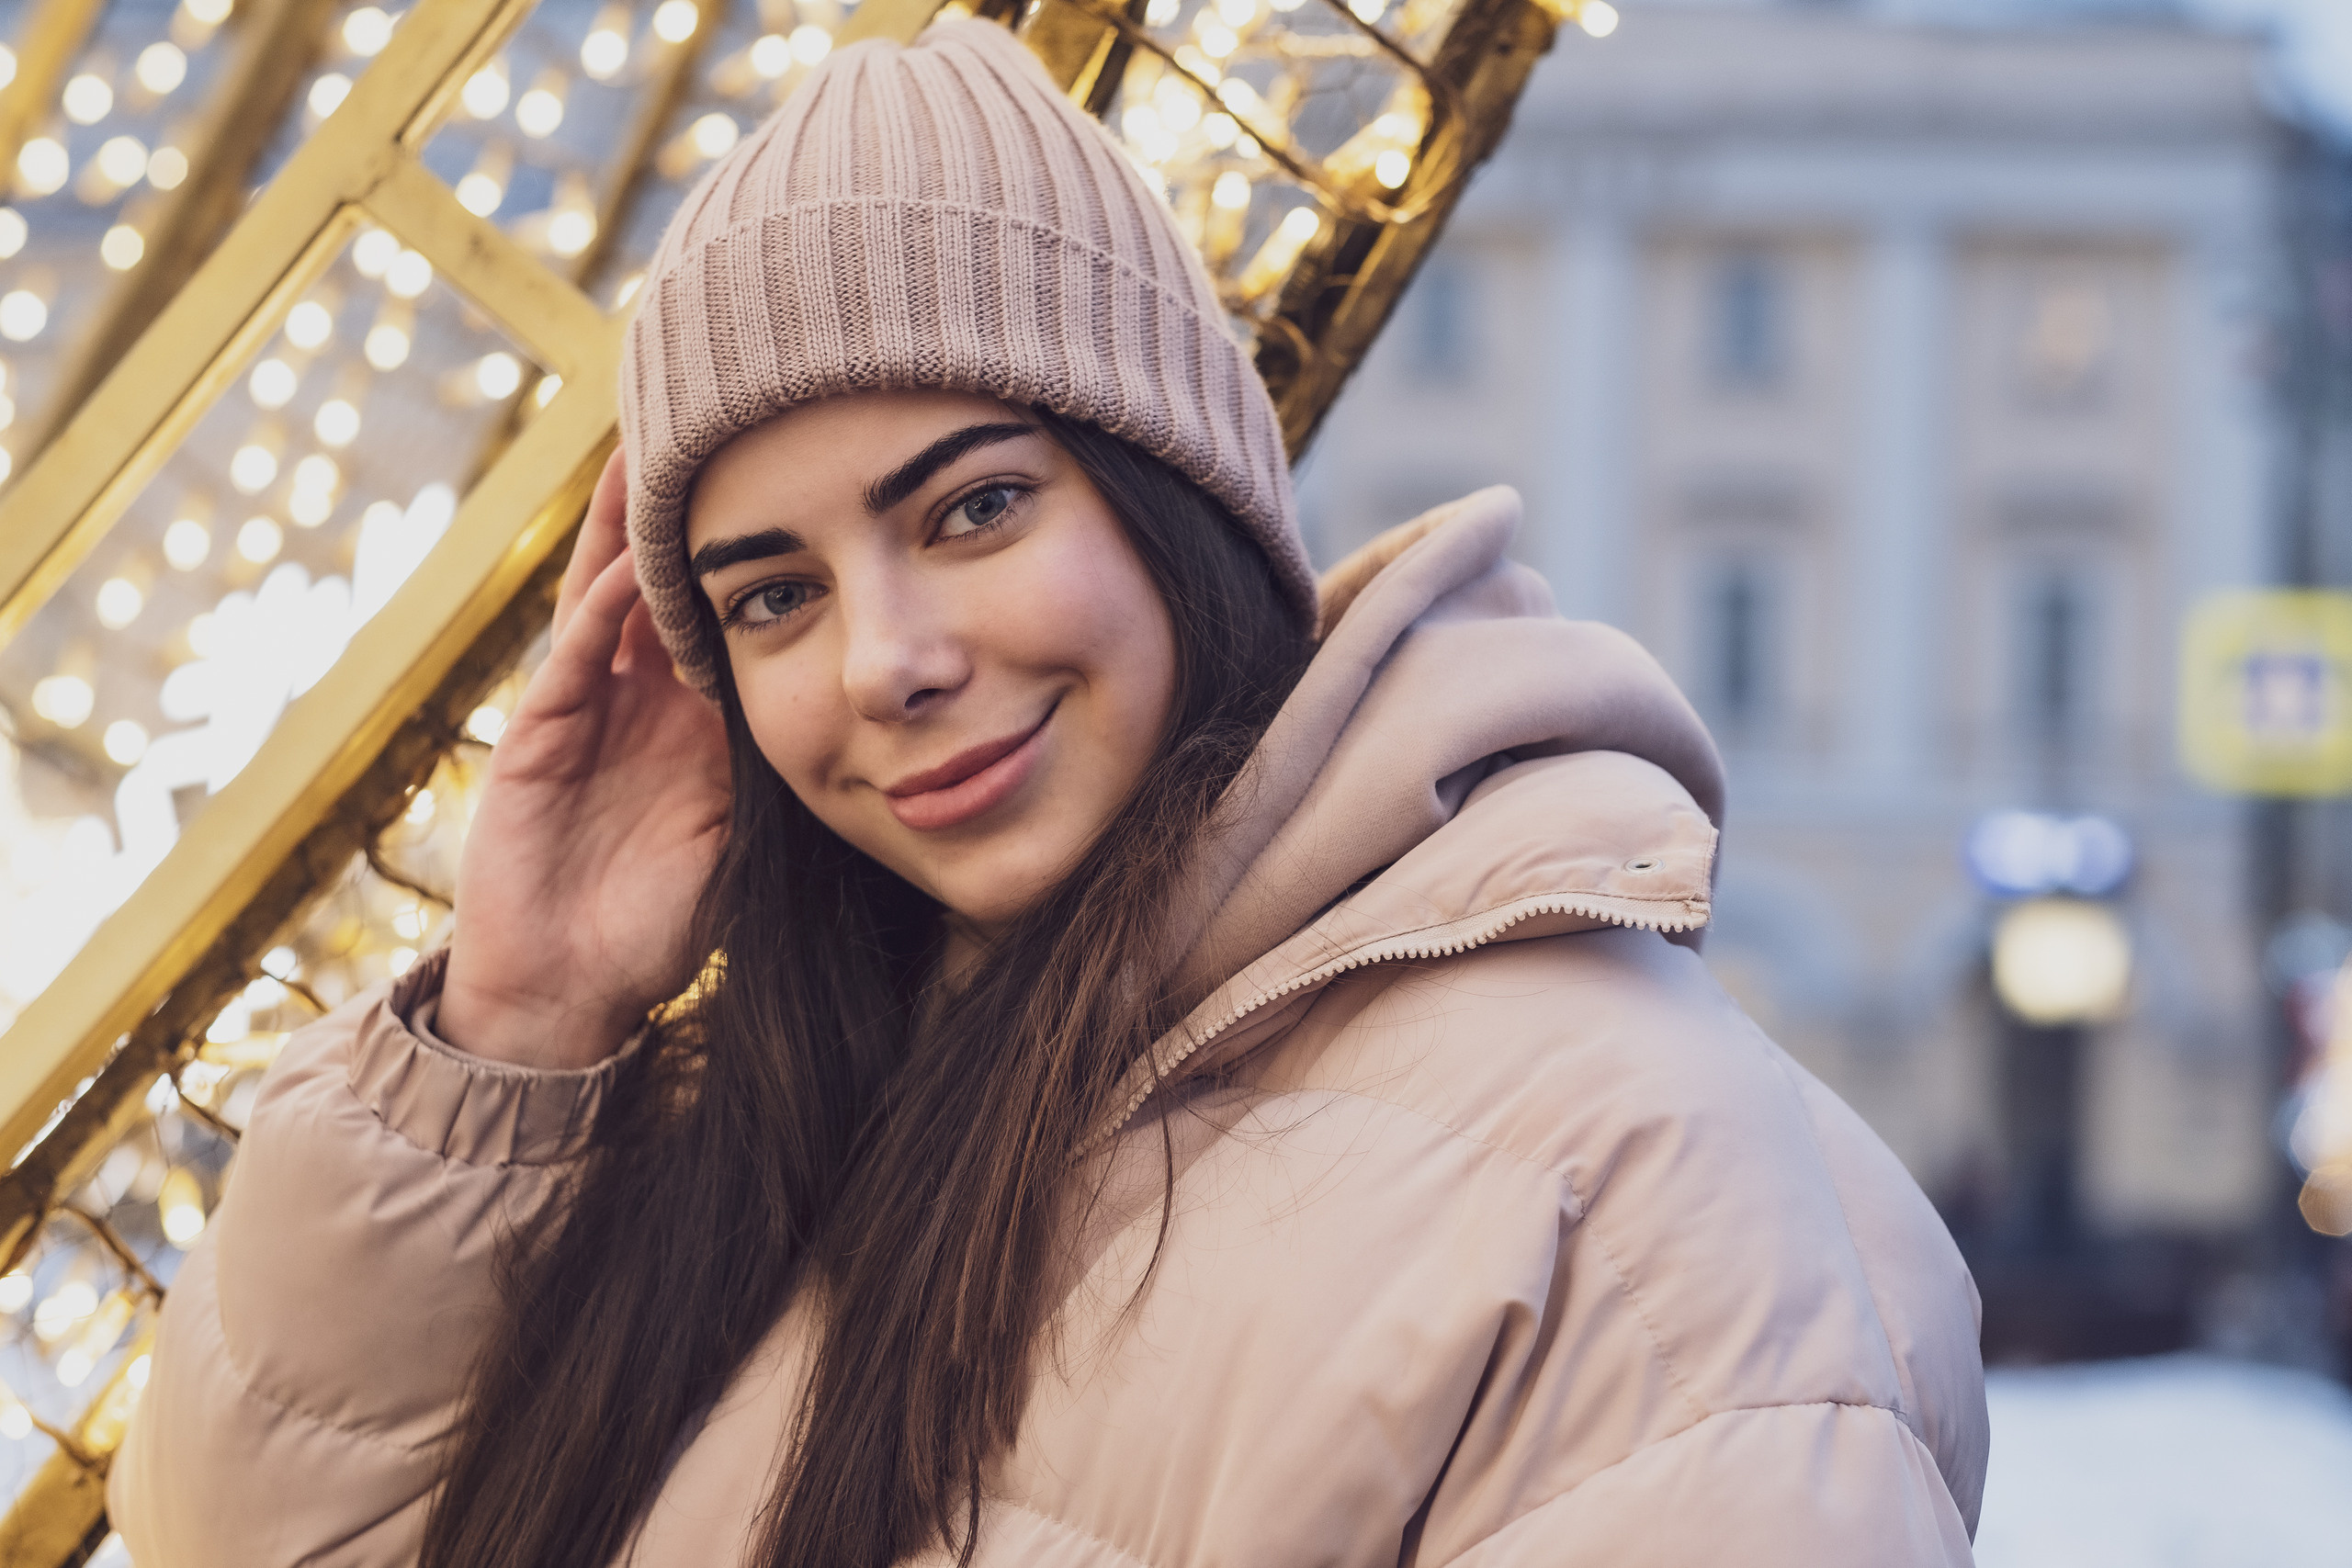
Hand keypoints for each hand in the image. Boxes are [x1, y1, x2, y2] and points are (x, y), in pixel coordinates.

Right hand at [439, 448, 730, 1069]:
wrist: (572, 989)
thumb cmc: (661, 920)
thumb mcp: (744, 832)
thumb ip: (781, 769)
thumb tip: (865, 724)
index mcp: (689, 717)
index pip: (722, 609)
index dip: (748, 548)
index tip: (789, 478)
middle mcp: (634, 698)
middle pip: (658, 579)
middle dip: (678, 509)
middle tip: (708, 422)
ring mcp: (580, 712)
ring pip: (606, 599)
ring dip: (625, 532)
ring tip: (647, 452)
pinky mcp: (538, 742)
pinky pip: (570, 666)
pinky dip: (596, 618)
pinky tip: (623, 571)